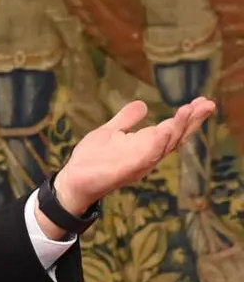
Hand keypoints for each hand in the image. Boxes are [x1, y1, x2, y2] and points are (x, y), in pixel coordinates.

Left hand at [51, 98, 215, 215]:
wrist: (73, 180)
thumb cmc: (93, 159)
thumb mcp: (110, 132)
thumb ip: (126, 119)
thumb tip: (144, 104)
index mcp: (146, 144)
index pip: (173, 129)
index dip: (188, 117)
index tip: (202, 100)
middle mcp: (148, 155)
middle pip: (176, 137)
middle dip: (192, 121)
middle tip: (208, 104)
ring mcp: (139, 163)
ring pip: (164, 146)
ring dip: (177, 128)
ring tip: (189, 110)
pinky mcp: (126, 170)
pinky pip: (144, 158)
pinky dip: (155, 145)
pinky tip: (163, 131)